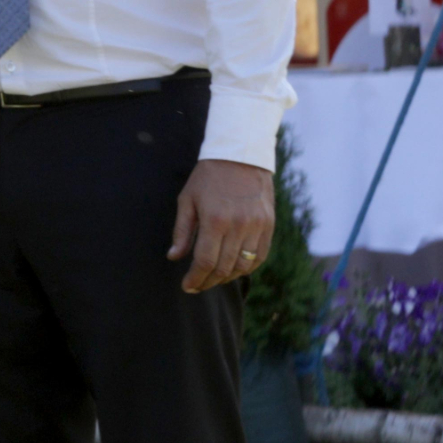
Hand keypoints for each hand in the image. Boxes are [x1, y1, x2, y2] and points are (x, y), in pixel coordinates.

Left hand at [168, 158, 274, 293]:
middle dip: (208, 281)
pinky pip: (260, 255)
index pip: (205, 261)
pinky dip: (247, 267)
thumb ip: (182, 232)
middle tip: (198, 285)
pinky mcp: (269, 224)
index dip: (195, 278)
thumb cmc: (208, 178)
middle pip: (224, 268)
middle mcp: (239, 226)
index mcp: (215, 220)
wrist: (240, 156)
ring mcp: (257, 226)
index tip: (187, 286)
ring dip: (227, 277)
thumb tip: (174, 257)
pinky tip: (234, 269)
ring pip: (243, 266)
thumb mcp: (187, 200)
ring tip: (214, 278)